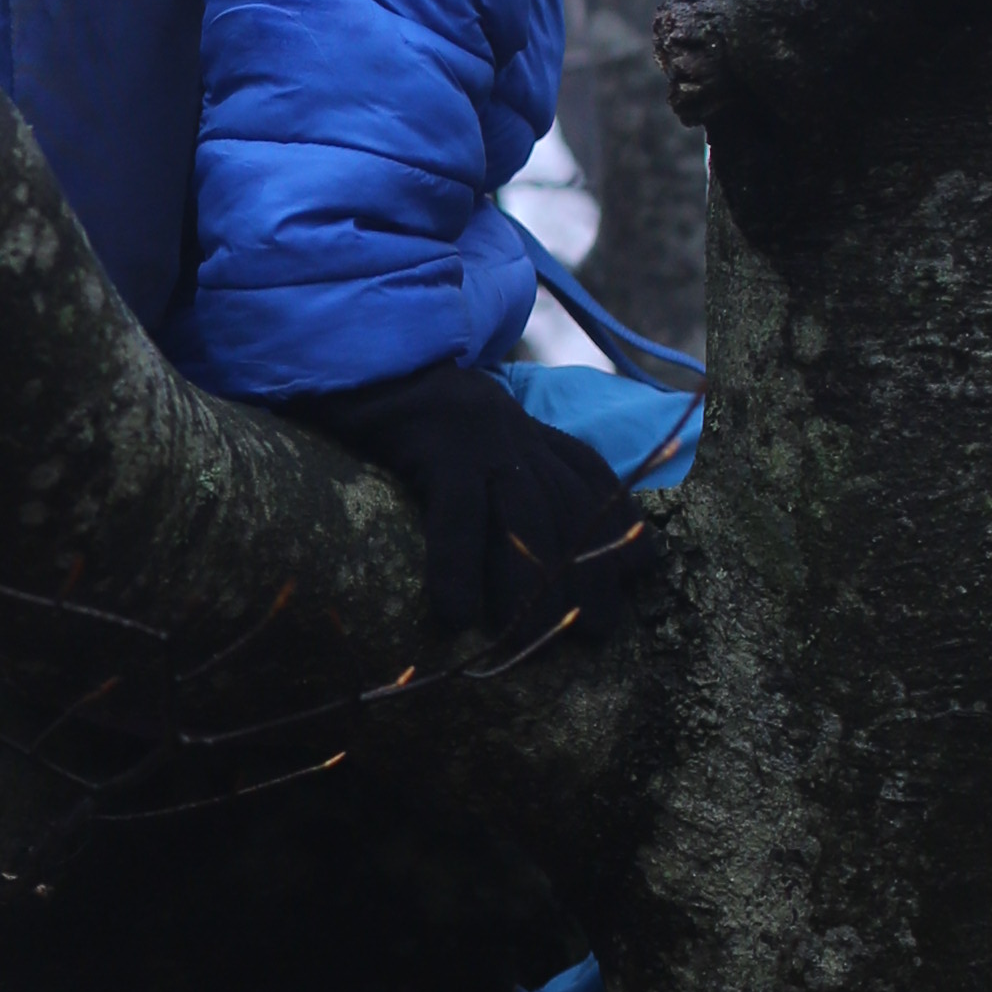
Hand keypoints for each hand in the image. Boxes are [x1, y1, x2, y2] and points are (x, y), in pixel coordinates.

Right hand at [289, 365, 660, 645]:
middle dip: (591, 570)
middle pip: (569, 508)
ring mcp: (480, 435)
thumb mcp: (459, 432)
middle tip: (597, 630)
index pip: (590, 474)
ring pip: (527, 519)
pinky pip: (457, 516)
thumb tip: (511, 529)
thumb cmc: (392, 408)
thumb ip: (493, 463)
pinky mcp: (438, 443)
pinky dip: (459, 567)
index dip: (622, 519)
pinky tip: (456, 613)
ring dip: (537, 585)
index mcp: (521, 426)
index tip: (644, 564)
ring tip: (536, 641)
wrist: (348, 350)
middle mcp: (514, 430)